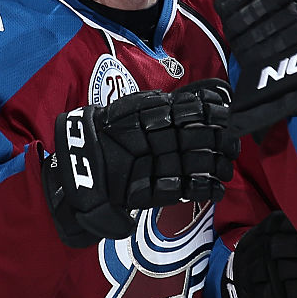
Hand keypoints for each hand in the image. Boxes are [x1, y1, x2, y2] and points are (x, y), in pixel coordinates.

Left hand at [42, 79, 239, 247]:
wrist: (64, 179)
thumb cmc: (86, 143)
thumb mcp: (112, 117)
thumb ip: (147, 108)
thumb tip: (175, 105)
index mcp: (151, 120)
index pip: (186, 113)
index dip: (207, 113)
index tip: (224, 113)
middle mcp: (157, 142)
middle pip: (194, 139)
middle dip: (216, 141)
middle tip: (232, 143)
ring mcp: (155, 167)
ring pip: (192, 164)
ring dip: (213, 165)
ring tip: (228, 167)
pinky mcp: (150, 192)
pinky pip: (180, 190)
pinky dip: (200, 190)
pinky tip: (216, 188)